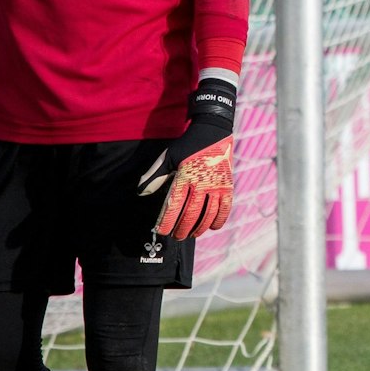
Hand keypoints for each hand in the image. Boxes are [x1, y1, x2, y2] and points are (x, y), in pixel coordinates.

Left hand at [138, 76, 235, 239]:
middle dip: (182, 229)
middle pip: (191, 214)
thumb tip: (141, 193)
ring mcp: (218, 186)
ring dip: (199, 228)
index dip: (167, 221)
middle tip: (176, 237)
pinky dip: (219, 220)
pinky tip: (212, 227)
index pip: (174, 205)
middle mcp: (202, 183)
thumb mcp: (168, 157)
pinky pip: (225, 209)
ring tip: (191, 235)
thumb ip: (155, 175)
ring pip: (208, 215)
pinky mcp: (228, 186)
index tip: (162, 231)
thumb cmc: (187, 146)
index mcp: (185, 177)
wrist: (214, 133)